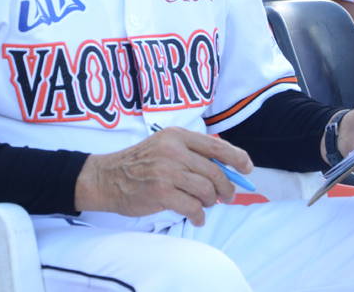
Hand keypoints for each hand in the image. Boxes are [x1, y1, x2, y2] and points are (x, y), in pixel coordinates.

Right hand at [74, 126, 252, 226]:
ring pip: (206, 189)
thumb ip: (191, 153)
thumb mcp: (164, 146)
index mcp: (176, 136)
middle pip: (214, 171)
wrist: (106, 178)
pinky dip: (199, 215)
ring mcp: (167, 171)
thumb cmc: (138, 164)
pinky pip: (193, 207)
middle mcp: (173, 150)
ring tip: (206, 205)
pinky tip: (197, 217)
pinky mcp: (161, 193)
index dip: (236, 157)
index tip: (247, 168)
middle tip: (227, 196)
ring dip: (211, 201)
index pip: (215, 145)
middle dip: (226, 187)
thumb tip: (225, 169)